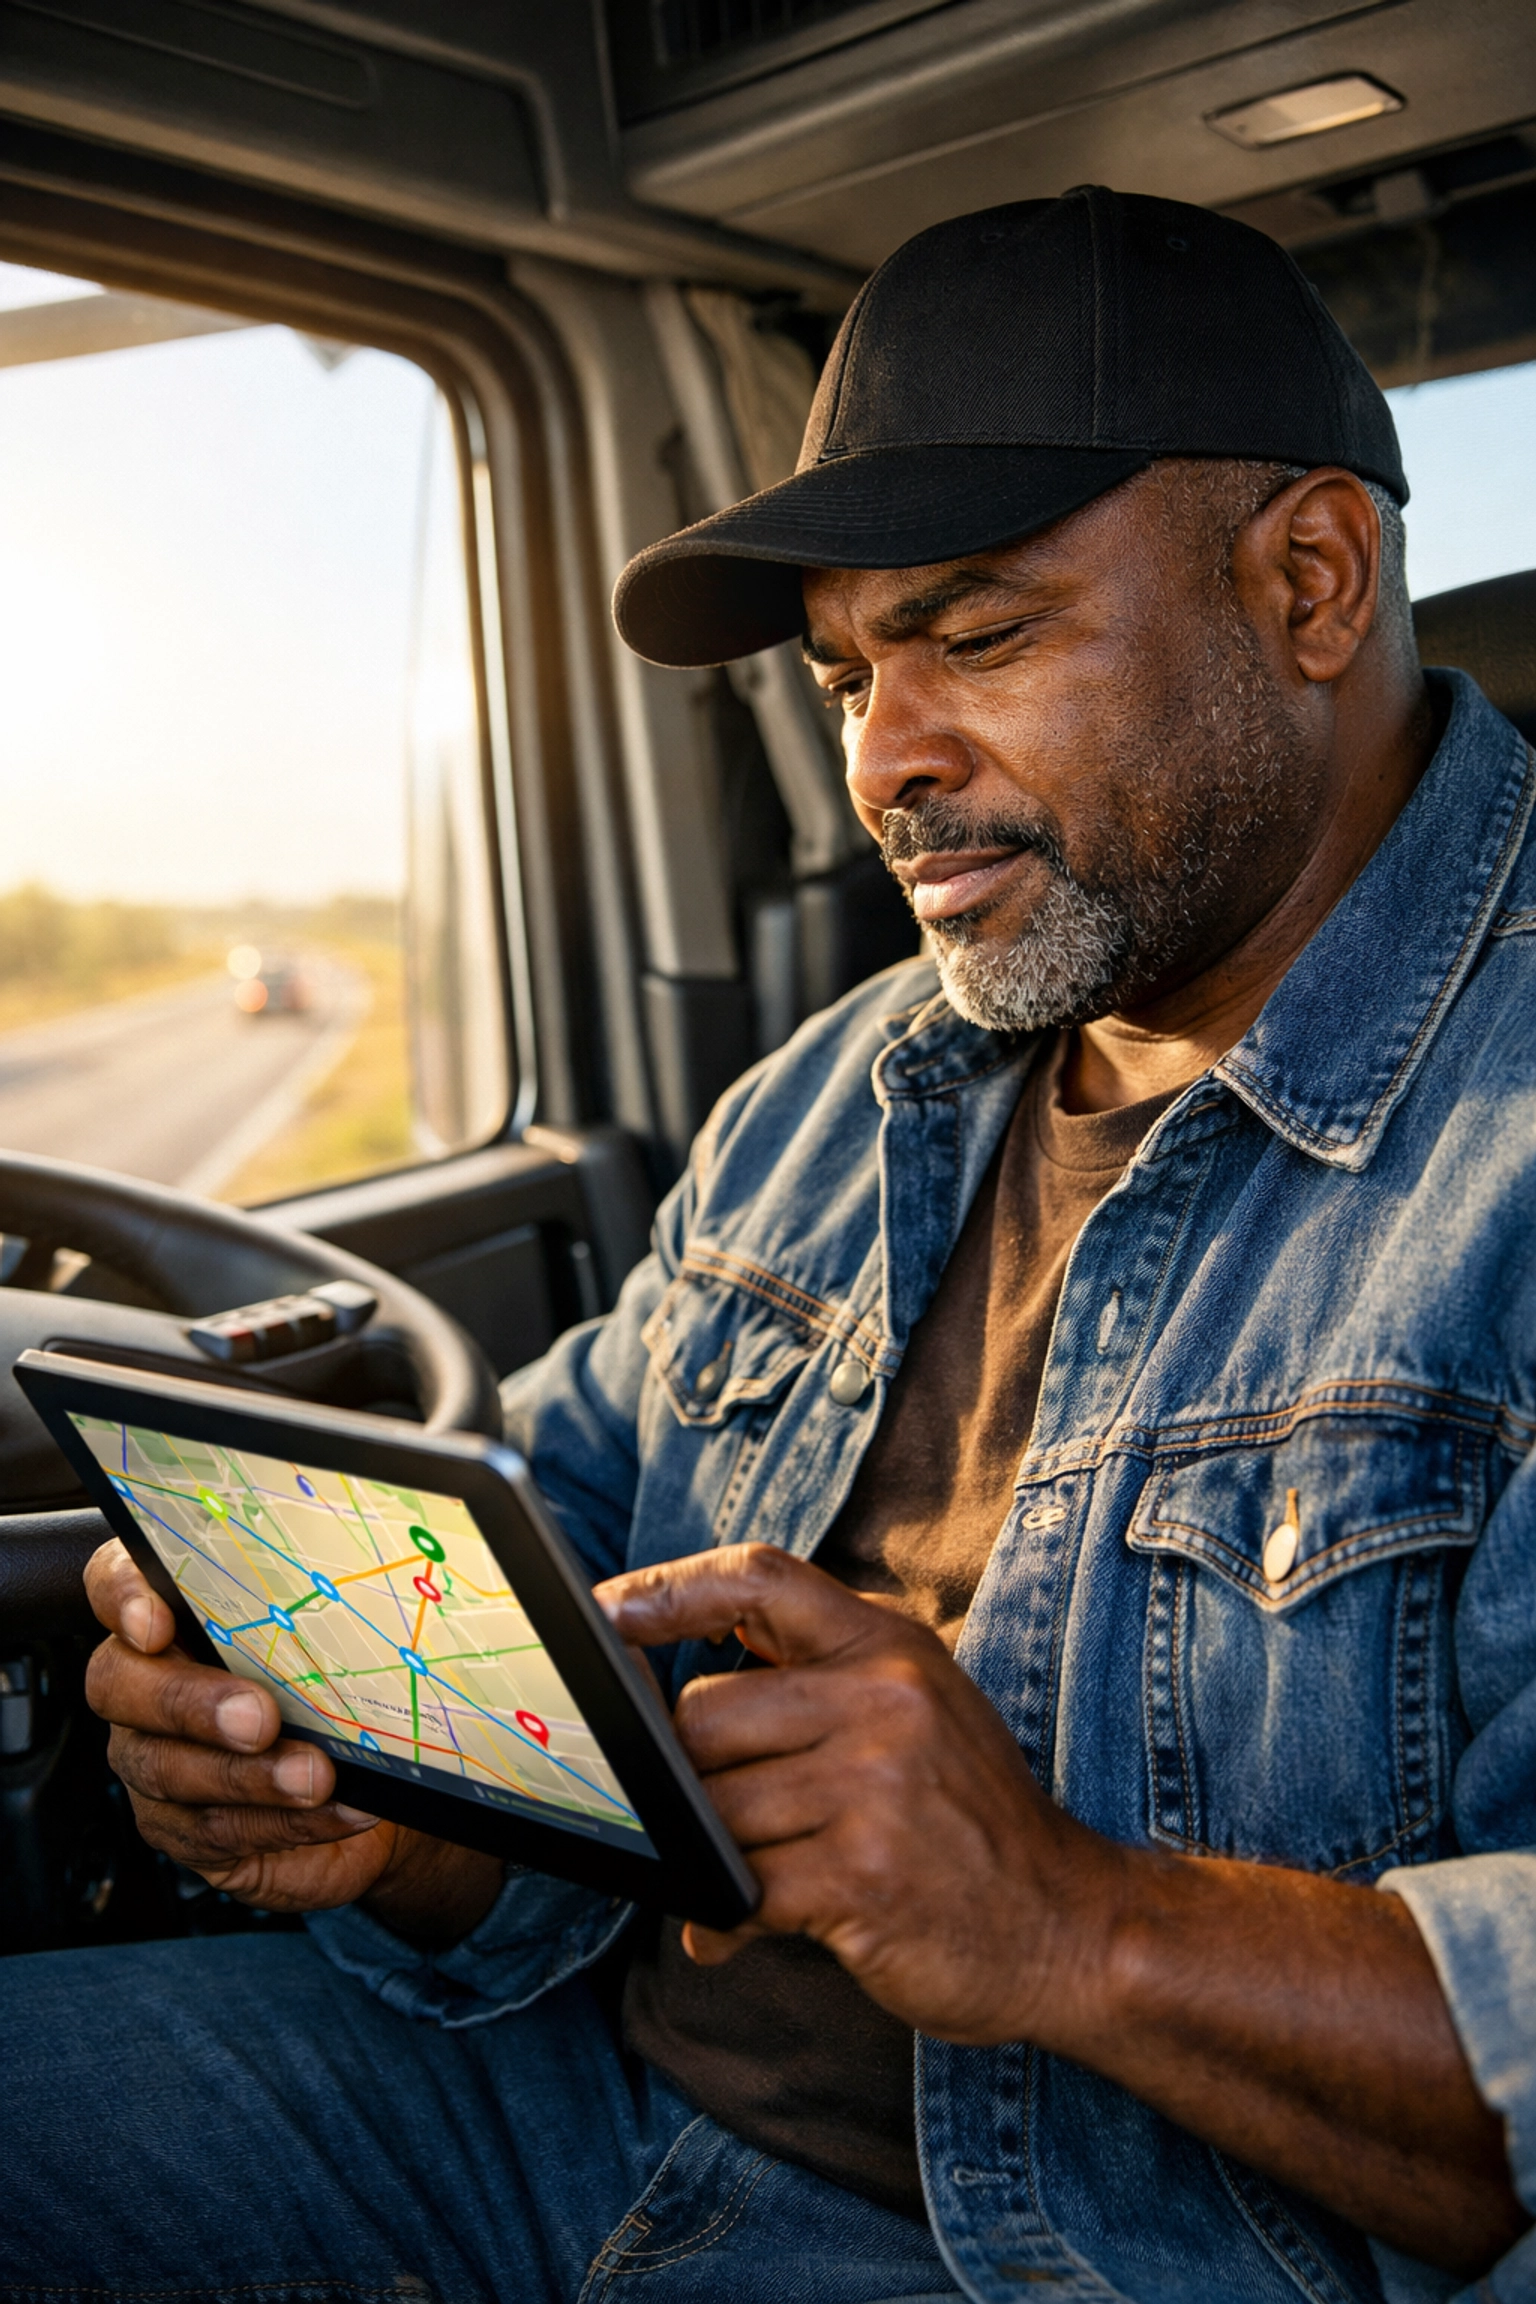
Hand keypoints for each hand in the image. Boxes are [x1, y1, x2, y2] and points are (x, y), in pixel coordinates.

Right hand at [84, 1539, 501, 1938]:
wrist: (365, 1783)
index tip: (157, 1620)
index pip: (114, 1582)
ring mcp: (154, 1761)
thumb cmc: (338, 1689)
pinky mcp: (183, 1831)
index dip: (122, 1597)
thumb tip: (351, 1583)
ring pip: (168, 1769)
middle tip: (258, 1717)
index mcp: (172, 1617)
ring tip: (315, 1776)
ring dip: (250, 1776)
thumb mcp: (329, 1637)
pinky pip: (218, 1830)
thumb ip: (311, 1610)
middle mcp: (144, 1687)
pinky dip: (286, 1822)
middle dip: (190, 1702)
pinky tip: (336, 1808)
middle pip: (121, 1684)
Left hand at [595, 1541, 1108, 2042]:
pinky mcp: (863, 1874)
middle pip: (703, 1713)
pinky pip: (741, 1888)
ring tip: (739, 1878)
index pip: (759, 1579)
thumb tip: (671, 1701)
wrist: (1073, 1925)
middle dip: (687, 1777)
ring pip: (712, 1807)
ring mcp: (875, 1784)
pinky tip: (735, 1928)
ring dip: (709, 1854)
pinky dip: (723, 1916)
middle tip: (706, 1816)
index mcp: (888, 1645)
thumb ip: (815, 1685)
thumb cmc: (969, 1819)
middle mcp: (883, 1698)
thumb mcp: (917, 1710)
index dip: (670, 1589)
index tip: (605, 1614)